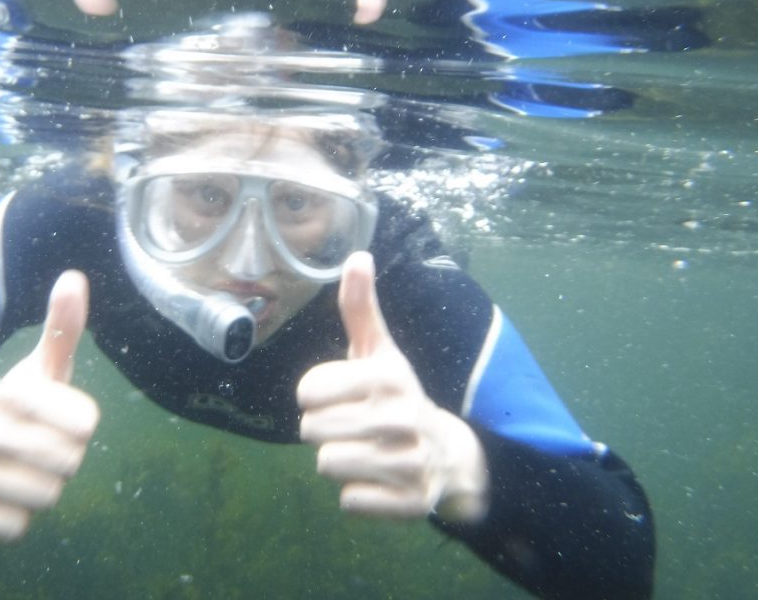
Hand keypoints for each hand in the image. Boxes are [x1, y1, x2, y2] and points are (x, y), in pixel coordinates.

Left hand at [297, 252, 488, 521]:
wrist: (450, 455)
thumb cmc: (397, 396)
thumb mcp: (379, 352)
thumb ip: (360, 307)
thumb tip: (357, 254)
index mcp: (388, 375)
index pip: (307, 391)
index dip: (316, 396)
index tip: (342, 396)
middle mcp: (402, 416)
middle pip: (312, 429)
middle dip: (324, 430)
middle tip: (354, 426)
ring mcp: (409, 461)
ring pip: (327, 465)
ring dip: (339, 461)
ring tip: (366, 451)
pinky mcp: (412, 503)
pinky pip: (350, 501)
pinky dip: (358, 494)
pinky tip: (380, 479)